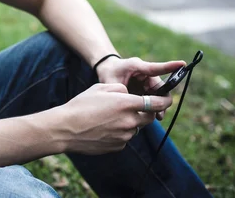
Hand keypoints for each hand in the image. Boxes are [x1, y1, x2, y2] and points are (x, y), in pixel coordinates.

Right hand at [56, 83, 172, 154]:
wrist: (66, 129)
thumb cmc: (81, 105)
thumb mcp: (100, 88)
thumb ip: (120, 88)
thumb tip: (128, 93)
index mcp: (126, 103)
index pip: (156, 103)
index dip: (165, 100)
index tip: (168, 99)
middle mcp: (130, 121)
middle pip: (149, 117)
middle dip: (147, 111)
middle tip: (134, 107)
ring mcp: (125, 136)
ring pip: (136, 127)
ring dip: (130, 122)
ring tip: (109, 117)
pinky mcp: (118, 146)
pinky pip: (125, 138)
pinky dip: (120, 132)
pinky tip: (103, 128)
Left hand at [95, 56, 184, 119]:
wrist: (108, 71)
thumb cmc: (109, 73)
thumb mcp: (110, 81)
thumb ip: (120, 91)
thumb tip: (132, 104)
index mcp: (137, 66)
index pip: (155, 67)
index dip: (169, 66)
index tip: (182, 64)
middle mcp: (146, 73)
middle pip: (160, 87)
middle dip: (163, 99)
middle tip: (161, 112)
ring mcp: (148, 81)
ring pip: (159, 94)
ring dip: (159, 105)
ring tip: (158, 116)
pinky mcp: (147, 89)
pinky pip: (154, 98)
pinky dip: (154, 106)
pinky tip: (152, 115)